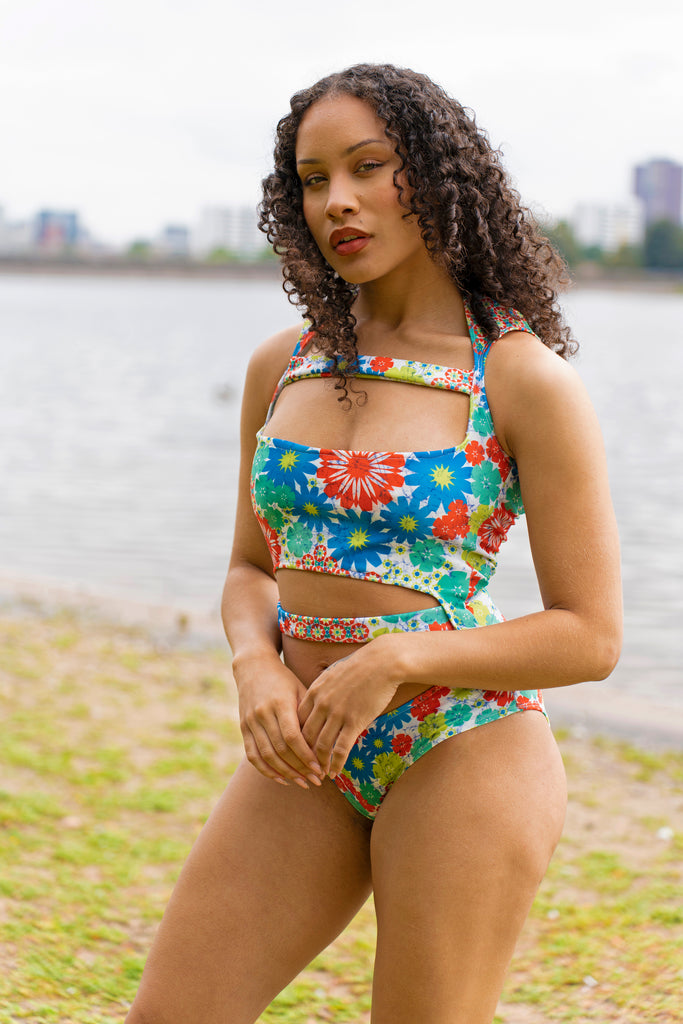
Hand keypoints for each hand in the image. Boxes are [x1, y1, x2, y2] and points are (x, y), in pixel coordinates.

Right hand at [234, 653, 323, 788]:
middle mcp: (263, 713)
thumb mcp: (300, 690)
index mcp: (280, 703)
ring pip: (266, 756)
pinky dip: (266, 770)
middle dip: (300, 769)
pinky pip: (252, 755)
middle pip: (281, 750)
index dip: (306, 756)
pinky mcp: (243, 728)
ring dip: (285, 773)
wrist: (253, 667)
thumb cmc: (284, 679)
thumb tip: (325, 742)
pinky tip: (281, 779)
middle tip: (316, 780)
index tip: (321, 768)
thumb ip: (308, 714)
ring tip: (303, 783)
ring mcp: (250, 722)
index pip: (293, 737)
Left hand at [297, 636, 400, 778]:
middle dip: (303, 756)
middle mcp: (322, 704)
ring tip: (319, 774)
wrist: (382, 662)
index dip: (295, 739)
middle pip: (305, 737)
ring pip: (321, 746)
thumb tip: (316, 700)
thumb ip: (322, 689)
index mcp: (314, 692)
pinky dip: (336, 764)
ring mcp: (338, 714)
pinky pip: (341, 748)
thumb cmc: (360, 666)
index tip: (296, 750)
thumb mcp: (332, 674)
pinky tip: (335, 773)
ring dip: (319, 764)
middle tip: (304, 768)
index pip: (297, 722)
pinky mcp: (355, 721)